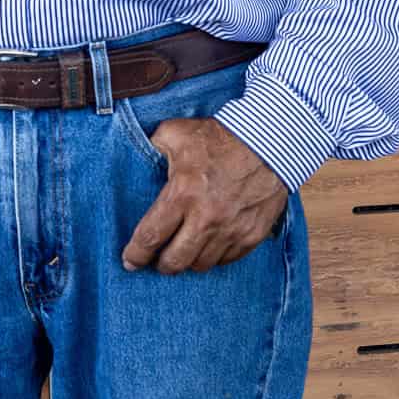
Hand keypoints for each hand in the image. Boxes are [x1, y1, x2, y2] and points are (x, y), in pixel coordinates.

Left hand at [122, 117, 287, 273]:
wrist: (269, 143)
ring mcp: (232, 230)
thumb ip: (152, 146)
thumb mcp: (176, 133)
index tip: (129, 262)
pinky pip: (227, 260)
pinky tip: (208, 246)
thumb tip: (138, 157)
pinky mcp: (252, 235)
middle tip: (156, 260)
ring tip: (183, 251)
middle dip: (161, 265)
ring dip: (189, 261)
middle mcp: (206, 219)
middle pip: (175, 261)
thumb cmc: (220, 137)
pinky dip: (214, 256)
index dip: (136, 254)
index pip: (151, 237)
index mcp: (183, 194)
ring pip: (202, 264)